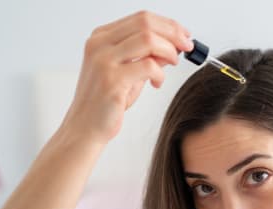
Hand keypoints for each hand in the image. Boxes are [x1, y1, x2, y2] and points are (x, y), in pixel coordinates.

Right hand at [60, 10, 192, 144]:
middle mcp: (99, 44)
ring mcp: (103, 60)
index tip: (184, 34)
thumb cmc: (107, 102)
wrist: (85, 127)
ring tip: (173, 63)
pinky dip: (160, 73)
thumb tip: (174, 45)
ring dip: (169, 50)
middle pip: (145, 23)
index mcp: (101, 38)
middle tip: (187, 46)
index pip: (141, 18)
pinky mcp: (111, 79)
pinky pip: (148, 66)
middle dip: (173, 33)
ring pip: (148, 40)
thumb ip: (148, 57)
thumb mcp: (130, 74)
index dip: (168, 24)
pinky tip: (157, 83)